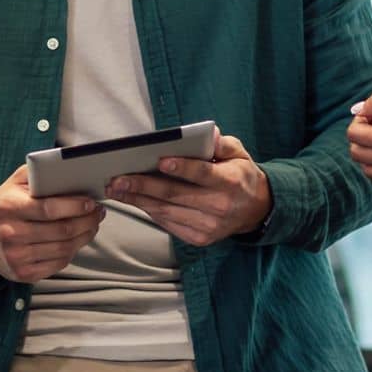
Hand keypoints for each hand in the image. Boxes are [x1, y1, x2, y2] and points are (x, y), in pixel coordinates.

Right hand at [0, 165, 103, 282]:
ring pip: (63, 249)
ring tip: (92, 225)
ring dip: (84, 237)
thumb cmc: (3, 204)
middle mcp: (11, 233)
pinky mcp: (22, 273)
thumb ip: (39, 172)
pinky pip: (57, 265)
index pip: (49, 209)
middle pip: (61, 231)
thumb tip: (71, 168)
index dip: (75, 206)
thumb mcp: (14, 182)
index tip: (91, 202)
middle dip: (87, 221)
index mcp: (10, 207)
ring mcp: (16, 257)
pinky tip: (76, 241)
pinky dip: (72, 252)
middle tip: (98, 212)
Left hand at [107, 131, 271, 247]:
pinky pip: (168, 224)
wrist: (255, 210)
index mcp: (230, 182)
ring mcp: (209, 226)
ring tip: (116, 190)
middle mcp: (220, 207)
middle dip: (143, 186)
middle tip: (118, 179)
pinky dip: (149, 211)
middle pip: (176, 195)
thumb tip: (207, 133)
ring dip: (138, 200)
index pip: (203, 175)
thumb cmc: (240, 175)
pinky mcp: (200, 238)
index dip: (182, 168)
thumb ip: (222, 144)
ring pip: (167, 211)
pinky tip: (134, 201)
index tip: (159, 161)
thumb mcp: (239, 153)